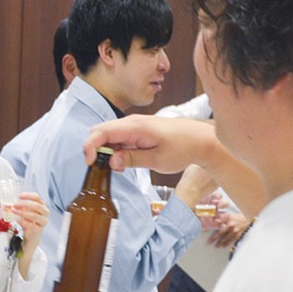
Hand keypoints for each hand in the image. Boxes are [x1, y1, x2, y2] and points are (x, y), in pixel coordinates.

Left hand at [10, 192, 49, 265]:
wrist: (31, 236)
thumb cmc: (27, 221)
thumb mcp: (20, 212)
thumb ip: (11, 207)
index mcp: (41, 205)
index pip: (37, 197)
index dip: (28, 196)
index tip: (19, 196)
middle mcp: (44, 213)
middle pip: (37, 206)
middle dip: (25, 204)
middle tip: (15, 204)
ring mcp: (42, 222)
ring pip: (34, 216)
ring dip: (23, 213)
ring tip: (13, 211)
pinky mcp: (39, 230)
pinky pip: (32, 225)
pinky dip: (24, 222)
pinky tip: (18, 220)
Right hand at [84, 116, 266, 216]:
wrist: (202, 140)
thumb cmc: (183, 148)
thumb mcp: (158, 159)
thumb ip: (132, 159)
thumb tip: (112, 162)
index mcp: (135, 126)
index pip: (101, 132)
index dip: (90, 146)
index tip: (90, 164)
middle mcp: (132, 123)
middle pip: (100, 131)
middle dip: (94, 148)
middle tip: (98, 168)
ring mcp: (134, 126)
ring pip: (109, 136)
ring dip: (105, 151)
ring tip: (113, 167)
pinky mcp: (138, 132)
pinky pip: (119, 138)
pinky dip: (115, 150)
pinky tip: (122, 162)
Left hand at [208, 210, 250, 248]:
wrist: (249, 220)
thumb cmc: (239, 217)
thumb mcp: (231, 215)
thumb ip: (223, 218)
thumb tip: (215, 220)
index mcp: (228, 220)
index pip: (219, 226)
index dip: (213, 230)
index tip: (207, 234)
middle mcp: (231, 226)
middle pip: (221, 233)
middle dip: (214, 238)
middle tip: (209, 242)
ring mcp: (235, 231)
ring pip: (226, 238)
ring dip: (221, 242)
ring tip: (216, 246)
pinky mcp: (238, 235)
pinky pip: (232, 240)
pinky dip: (227, 243)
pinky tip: (224, 246)